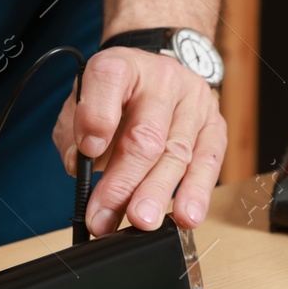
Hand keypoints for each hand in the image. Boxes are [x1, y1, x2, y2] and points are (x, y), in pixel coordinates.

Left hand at [52, 48, 225, 234]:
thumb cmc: (113, 100)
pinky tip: (185, 216)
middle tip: (106, 217)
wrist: (154, 77)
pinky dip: (195, 192)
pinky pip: (208, 161)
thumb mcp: (81, 107)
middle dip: (124, 182)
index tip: (88, 150)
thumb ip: (72, 136)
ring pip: (177, 153)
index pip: (108, 80)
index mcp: (121, 65)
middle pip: (145, 134)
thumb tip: (79, 167)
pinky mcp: (214, 124)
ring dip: (157, 194)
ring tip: (143, 223)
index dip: (97, 117)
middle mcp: (161, 77)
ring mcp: (193, 100)